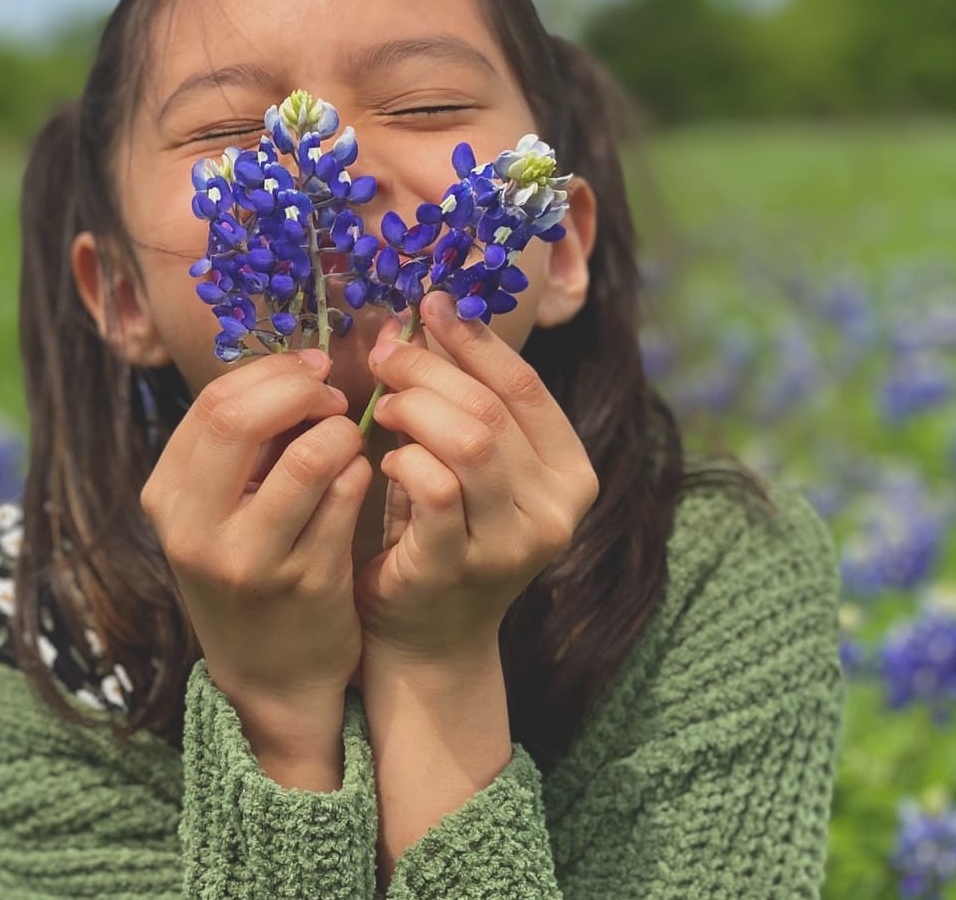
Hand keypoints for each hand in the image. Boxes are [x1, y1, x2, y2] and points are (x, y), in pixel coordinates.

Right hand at [141, 349, 371, 738]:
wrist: (271, 676)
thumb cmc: (248, 569)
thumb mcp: (215, 511)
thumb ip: (242, 444)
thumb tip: (296, 367)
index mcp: (166, 498)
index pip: (213, 403)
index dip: (271, 373)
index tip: (309, 371)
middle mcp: (197, 530)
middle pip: (239, 417)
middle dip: (300, 390)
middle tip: (332, 396)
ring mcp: (252, 561)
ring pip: (311, 454)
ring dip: (342, 432)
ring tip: (347, 442)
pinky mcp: (308, 583)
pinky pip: (348, 495)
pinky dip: (360, 472)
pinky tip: (358, 481)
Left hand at [357, 291, 598, 665]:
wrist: (428, 636)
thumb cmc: (442, 534)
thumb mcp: (469, 466)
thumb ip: (462, 403)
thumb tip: (424, 316)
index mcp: (571, 474)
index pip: (525, 386)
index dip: (474, 339)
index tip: (431, 305)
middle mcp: (556, 510)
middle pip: (492, 409)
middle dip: (431, 369)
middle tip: (387, 353)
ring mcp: (511, 543)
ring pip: (470, 442)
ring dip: (416, 409)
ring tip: (385, 406)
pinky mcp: (459, 567)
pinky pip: (433, 488)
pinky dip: (404, 459)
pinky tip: (385, 459)